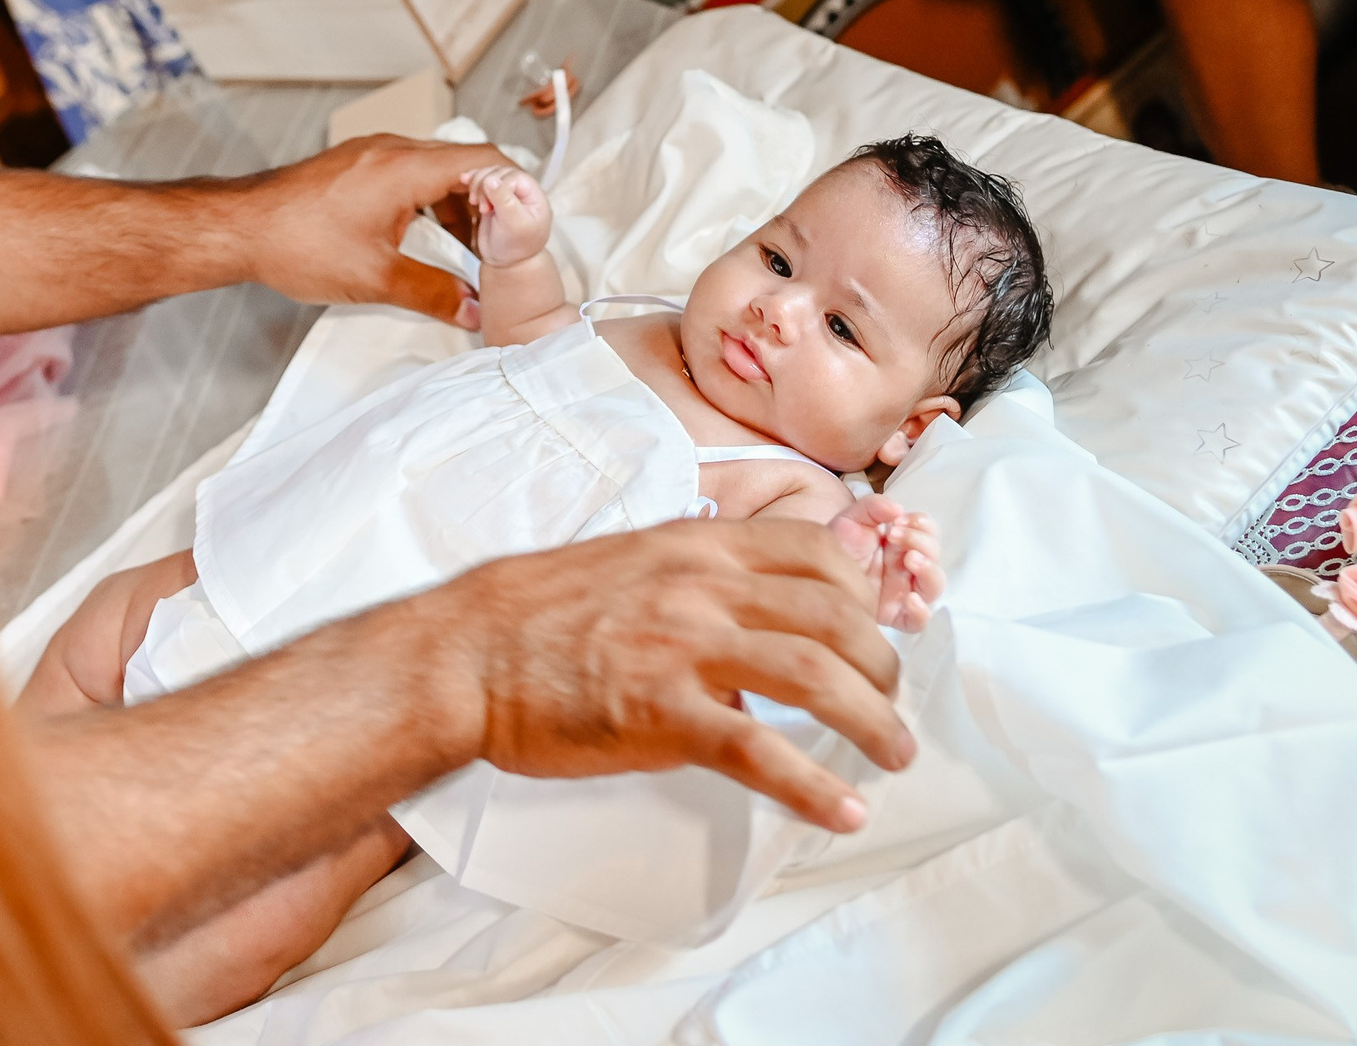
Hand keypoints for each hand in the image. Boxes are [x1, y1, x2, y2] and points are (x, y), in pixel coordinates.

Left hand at [235, 135, 510, 325]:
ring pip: (438, 172)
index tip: (532, 223)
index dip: (518, 190)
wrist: (237, 228)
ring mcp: (374, 155)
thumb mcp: (375, 279)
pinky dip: (431, 204)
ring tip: (470, 253)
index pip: (486, 161)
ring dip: (460, 208)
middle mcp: (393, 150)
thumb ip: (434, 294)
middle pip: (466, 164)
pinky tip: (430, 241)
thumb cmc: (295, 243)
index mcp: (406, 167)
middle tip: (503, 248)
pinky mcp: (358, 167)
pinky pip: (411, 176)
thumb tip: (474, 309)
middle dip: (491, 206)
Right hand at [427, 520, 914, 829]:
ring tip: (893, 756)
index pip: (818, 552)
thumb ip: (701, 581)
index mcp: (698, 545)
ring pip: (816, 677)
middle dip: (883, 667)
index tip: (877, 631)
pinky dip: (813, 786)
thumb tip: (759, 619)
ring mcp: (683, 647)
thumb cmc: (538, 616)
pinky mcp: (659, 713)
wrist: (464, 655)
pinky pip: (759, 750)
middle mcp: (702, 586)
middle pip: (836, 617)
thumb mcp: (632, 564)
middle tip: (889, 705)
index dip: (866, 595)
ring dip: (873, 724)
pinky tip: (841, 810)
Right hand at [462, 165, 550, 266]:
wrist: (506, 262)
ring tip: (475, 202)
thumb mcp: (513, 224)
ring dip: (477, 184)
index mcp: (534, 196)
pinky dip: (473, 179)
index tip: (489, 207)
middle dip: (485, 186)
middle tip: (482, 208)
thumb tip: (491, 179)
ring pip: (490, 174)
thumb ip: (504, 200)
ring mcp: (507, 193)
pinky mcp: (493, 197)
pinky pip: (483, 181)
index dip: (499, 186)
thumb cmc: (516, 246)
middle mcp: (522, 191)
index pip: (515, 177)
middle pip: (500, 172)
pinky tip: (464, 178)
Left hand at [828, 495, 944, 631]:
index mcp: (901, 543)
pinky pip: (919, 621)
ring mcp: (903, 591)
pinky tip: (909, 599)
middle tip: (894, 535)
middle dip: (920, 541)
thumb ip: (873, 507)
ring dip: (928, 570)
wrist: (812, 574)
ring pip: (934, 586)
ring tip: (910, 559)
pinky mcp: (895, 616)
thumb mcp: (850, 519)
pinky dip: (921, 612)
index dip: (921, 524)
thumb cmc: (836, 546)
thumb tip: (898, 509)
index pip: (928, 531)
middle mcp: (907, 567)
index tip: (898, 521)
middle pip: (934, 555)